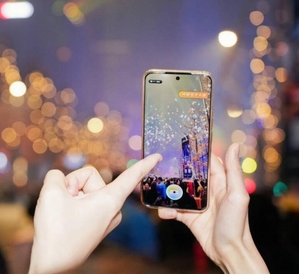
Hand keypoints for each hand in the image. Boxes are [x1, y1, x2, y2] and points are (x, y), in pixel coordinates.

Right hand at [28, 154, 161, 273]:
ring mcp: (103, 217)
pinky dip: (70, 204)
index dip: (144, 164)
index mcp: (109, 201)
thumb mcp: (50, 192)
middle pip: (90, 177)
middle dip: (73, 183)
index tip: (158, 156)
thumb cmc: (55, 231)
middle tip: (64, 201)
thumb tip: (61, 180)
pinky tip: (63, 217)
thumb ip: (56, 175)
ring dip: (69, 195)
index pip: (130, 177)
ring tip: (61, 213)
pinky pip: (83, 202)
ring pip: (84, 189)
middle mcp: (111, 209)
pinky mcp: (94, 223)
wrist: (52, 264)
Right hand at [158, 144, 268, 273]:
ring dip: (167, 191)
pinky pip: (173, 209)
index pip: (208, 162)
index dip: (197, 152)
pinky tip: (163, 211)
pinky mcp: (188, 217)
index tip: (183, 141)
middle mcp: (208, 192)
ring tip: (156, 188)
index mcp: (220, 183)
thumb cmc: (237, 224)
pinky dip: (165, 209)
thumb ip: (234, 171)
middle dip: (176, 169)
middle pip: (189, 175)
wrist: (229, 252)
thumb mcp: (237, 195)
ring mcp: (197, 204)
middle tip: (160, 162)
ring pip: (178, 192)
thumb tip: (235, 146)